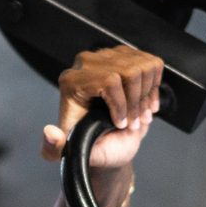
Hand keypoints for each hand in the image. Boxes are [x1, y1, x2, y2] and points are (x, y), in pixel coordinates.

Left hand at [40, 46, 164, 169]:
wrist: (106, 136)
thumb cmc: (88, 141)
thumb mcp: (69, 150)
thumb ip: (54, 148)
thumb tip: (50, 132)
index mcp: (71, 81)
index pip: (109, 81)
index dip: (121, 104)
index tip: (122, 124)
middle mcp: (86, 63)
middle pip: (129, 72)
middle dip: (136, 103)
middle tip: (133, 123)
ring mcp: (108, 56)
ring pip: (142, 67)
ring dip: (146, 96)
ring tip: (140, 116)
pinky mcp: (125, 56)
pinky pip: (151, 63)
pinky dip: (154, 85)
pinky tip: (146, 102)